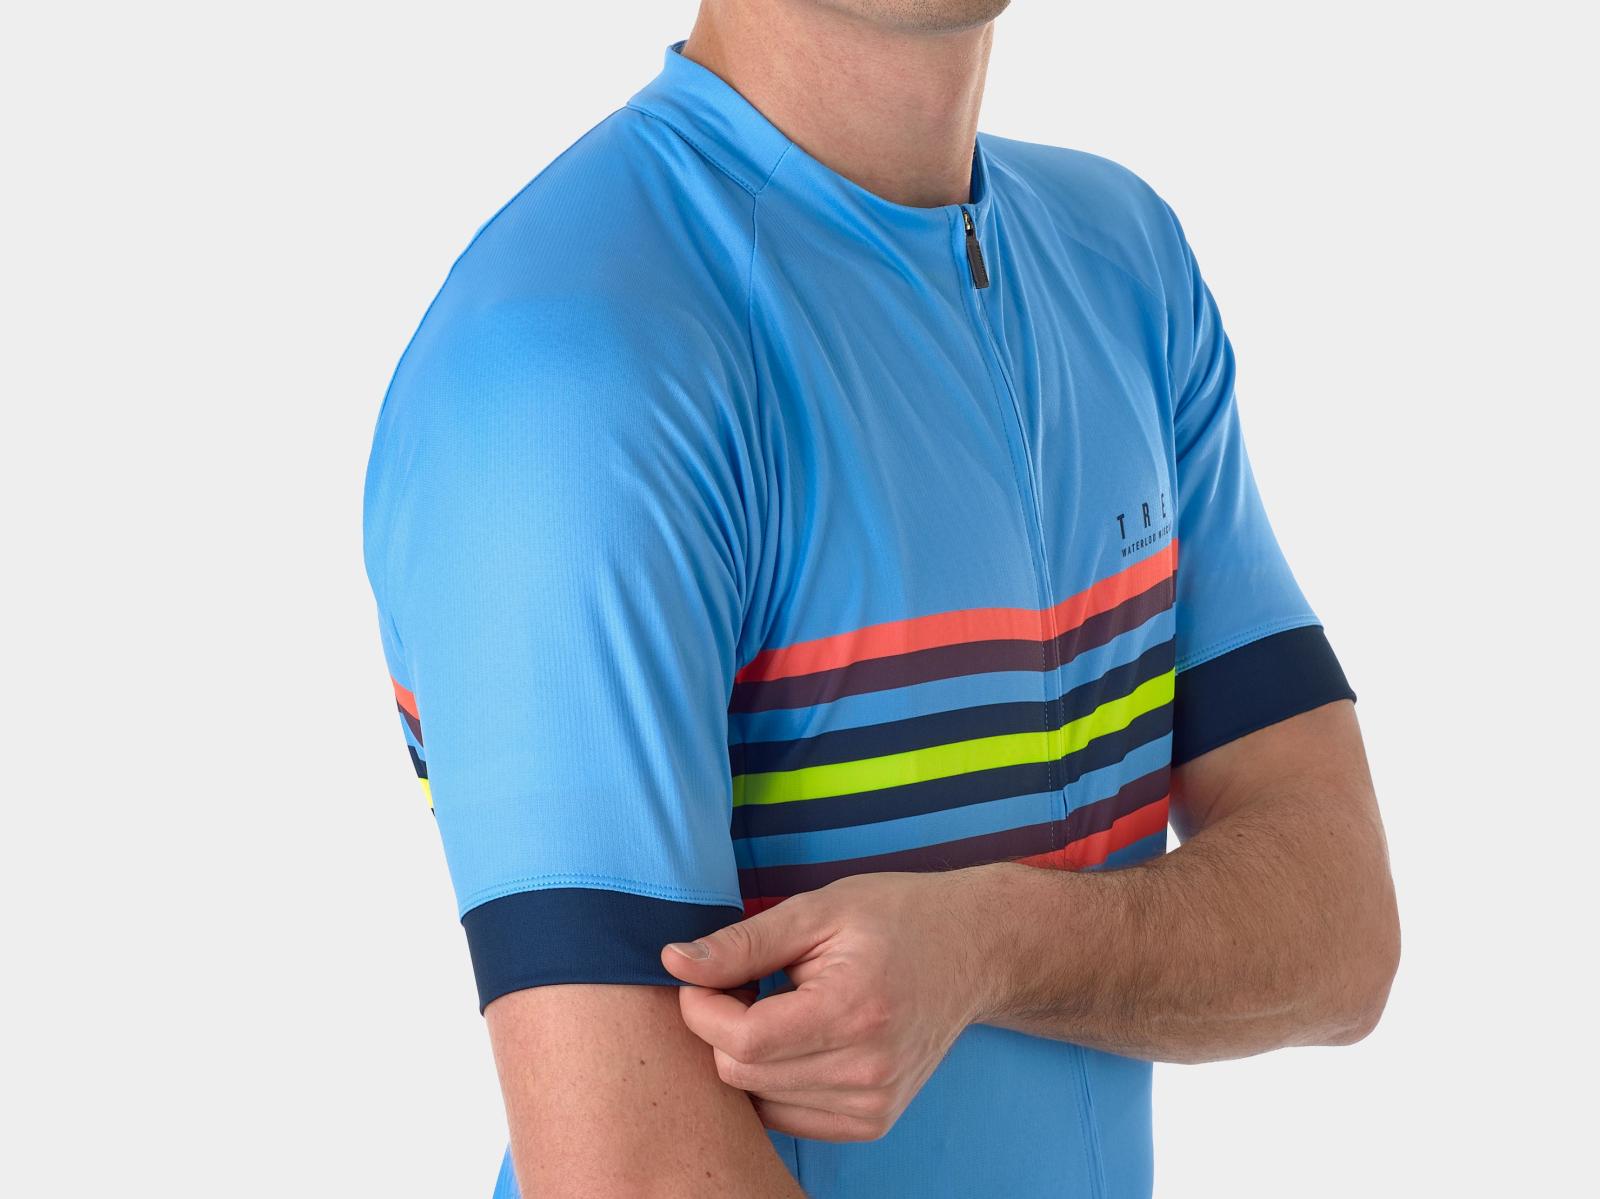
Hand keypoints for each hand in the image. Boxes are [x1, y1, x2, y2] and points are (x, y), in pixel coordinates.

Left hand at [660, 868, 997, 1141]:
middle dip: (722, 1029)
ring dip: (749, 1056)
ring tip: (777, 1007)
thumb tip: (673, 963)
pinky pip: (788, 1117)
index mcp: (854, 1010)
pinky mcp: (874, 1120)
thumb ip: (742, 943)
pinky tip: (795, 1039)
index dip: (701, 1009)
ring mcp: (875, 1104)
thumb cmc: (894, 917)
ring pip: (759, 1101)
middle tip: (744, 984)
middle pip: (744, 1074)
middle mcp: (869, 1069)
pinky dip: (774, 1082)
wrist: (971, 949)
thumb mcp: (817, 911)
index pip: (743, 1041)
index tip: (701, 976)